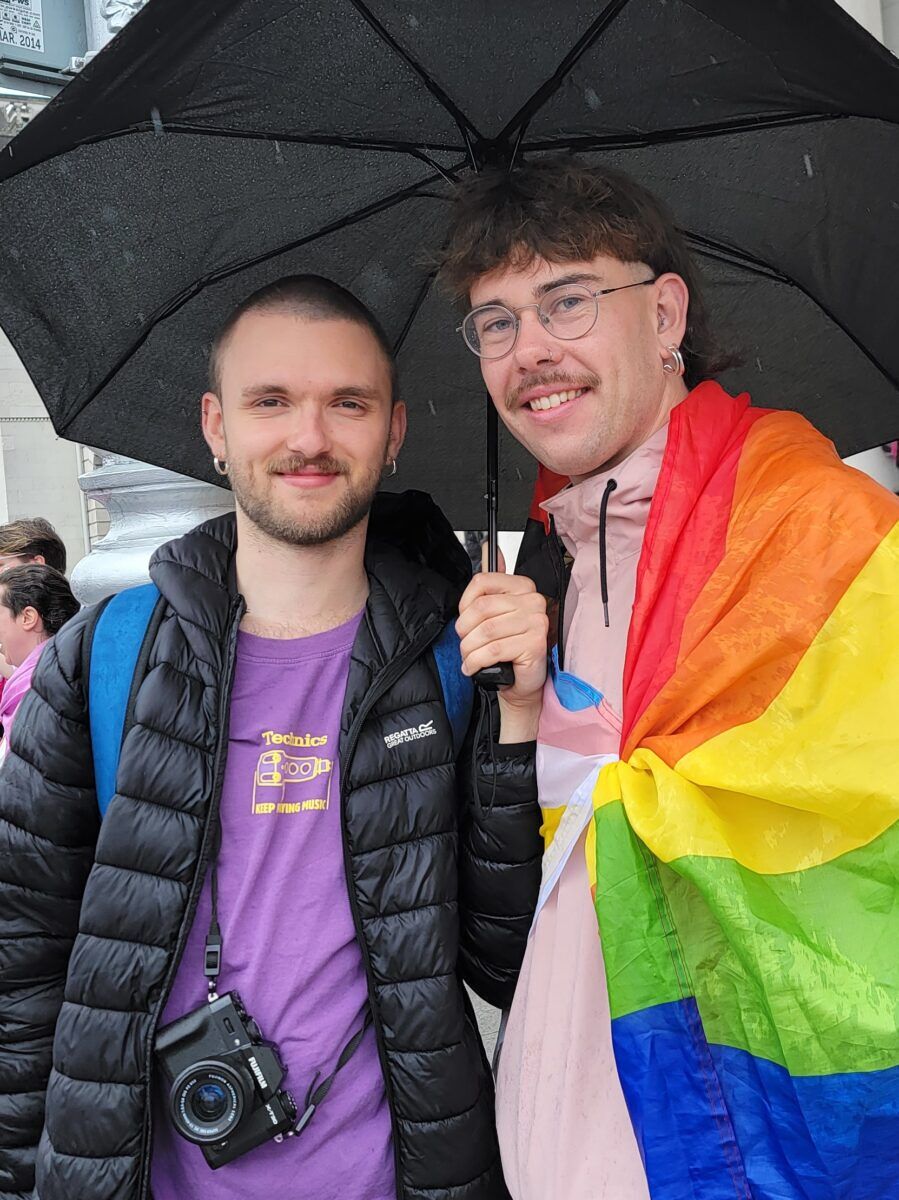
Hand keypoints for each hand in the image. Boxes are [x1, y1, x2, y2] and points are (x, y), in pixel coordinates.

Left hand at [456, 548, 547, 741]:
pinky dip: (476, 661)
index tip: (465, 620)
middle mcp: (533, 601)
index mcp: (523, 586)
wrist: (520, 682)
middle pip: (481, 609)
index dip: (465, 605)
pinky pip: (493, 649)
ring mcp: (536, 622)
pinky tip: (474, 667)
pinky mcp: (535, 644)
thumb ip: (491, 582)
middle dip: (464, 632)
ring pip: (485, 631)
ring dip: (469, 650)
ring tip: (469, 658)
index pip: (482, 582)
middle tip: (466, 645)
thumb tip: (488, 546)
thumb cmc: (507, 648)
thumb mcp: (495, 613)